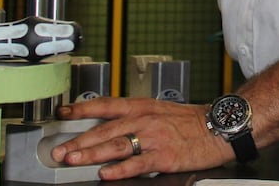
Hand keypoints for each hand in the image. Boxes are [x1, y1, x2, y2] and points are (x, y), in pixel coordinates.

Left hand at [51, 97, 233, 179]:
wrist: (219, 127)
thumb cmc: (191, 121)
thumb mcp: (160, 110)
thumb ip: (136, 117)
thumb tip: (110, 127)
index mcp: (142, 106)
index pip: (106, 105)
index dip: (82, 108)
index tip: (62, 112)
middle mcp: (145, 120)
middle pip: (105, 130)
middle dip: (78, 140)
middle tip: (59, 151)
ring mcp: (154, 138)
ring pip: (116, 146)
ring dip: (91, 153)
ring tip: (73, 160)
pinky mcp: (164, 157)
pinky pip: (138, 164)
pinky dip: (120, 170)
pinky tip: (106, 174)